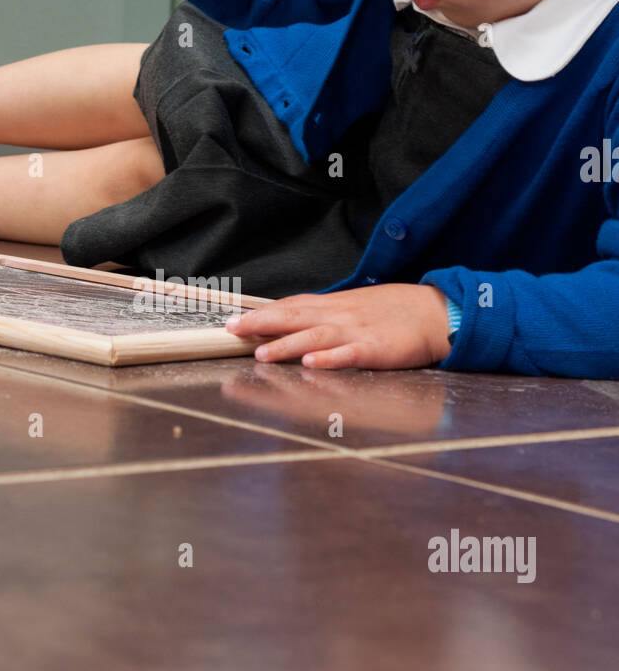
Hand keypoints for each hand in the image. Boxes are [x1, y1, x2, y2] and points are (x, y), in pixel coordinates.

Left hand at [224, 284, 453, 369]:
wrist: (437, 312)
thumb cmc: (395, 312)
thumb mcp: (355, 306)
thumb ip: (325, 314)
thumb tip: (292, 320)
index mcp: (335, 306)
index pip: (292, 306)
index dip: (262, 313)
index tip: (234, 320)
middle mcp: (341, 316)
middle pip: (295, 317)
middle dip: (262, 324)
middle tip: (233, 331)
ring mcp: (358, 332)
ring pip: (315, 337)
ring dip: (287, 345)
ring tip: (262, 354)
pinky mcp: (377, 350)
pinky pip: (350, 354)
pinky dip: (330, 359)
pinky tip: (311, 364)